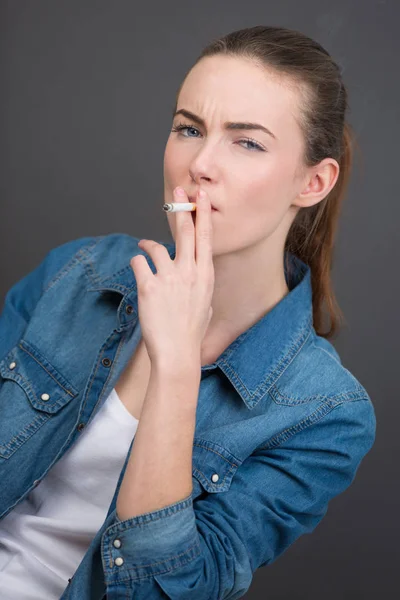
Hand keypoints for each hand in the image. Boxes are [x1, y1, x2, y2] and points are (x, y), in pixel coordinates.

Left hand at [130, 187, 214, 366]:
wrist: (177, 353)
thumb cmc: (191, 333)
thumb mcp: (205, 305)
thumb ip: (200, 285)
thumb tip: (194, 275)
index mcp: (206, 276)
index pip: (206, 238)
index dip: (204, 215)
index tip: (202, 197)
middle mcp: (190, 273)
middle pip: (186, 231)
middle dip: (182, 207)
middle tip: (179, 191)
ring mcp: (170, 278)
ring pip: (156, 246)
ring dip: (148, 244)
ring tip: (144, 247)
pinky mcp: (149, 286)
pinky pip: (139, 263)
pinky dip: (137, 263)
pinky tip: (137, 269)